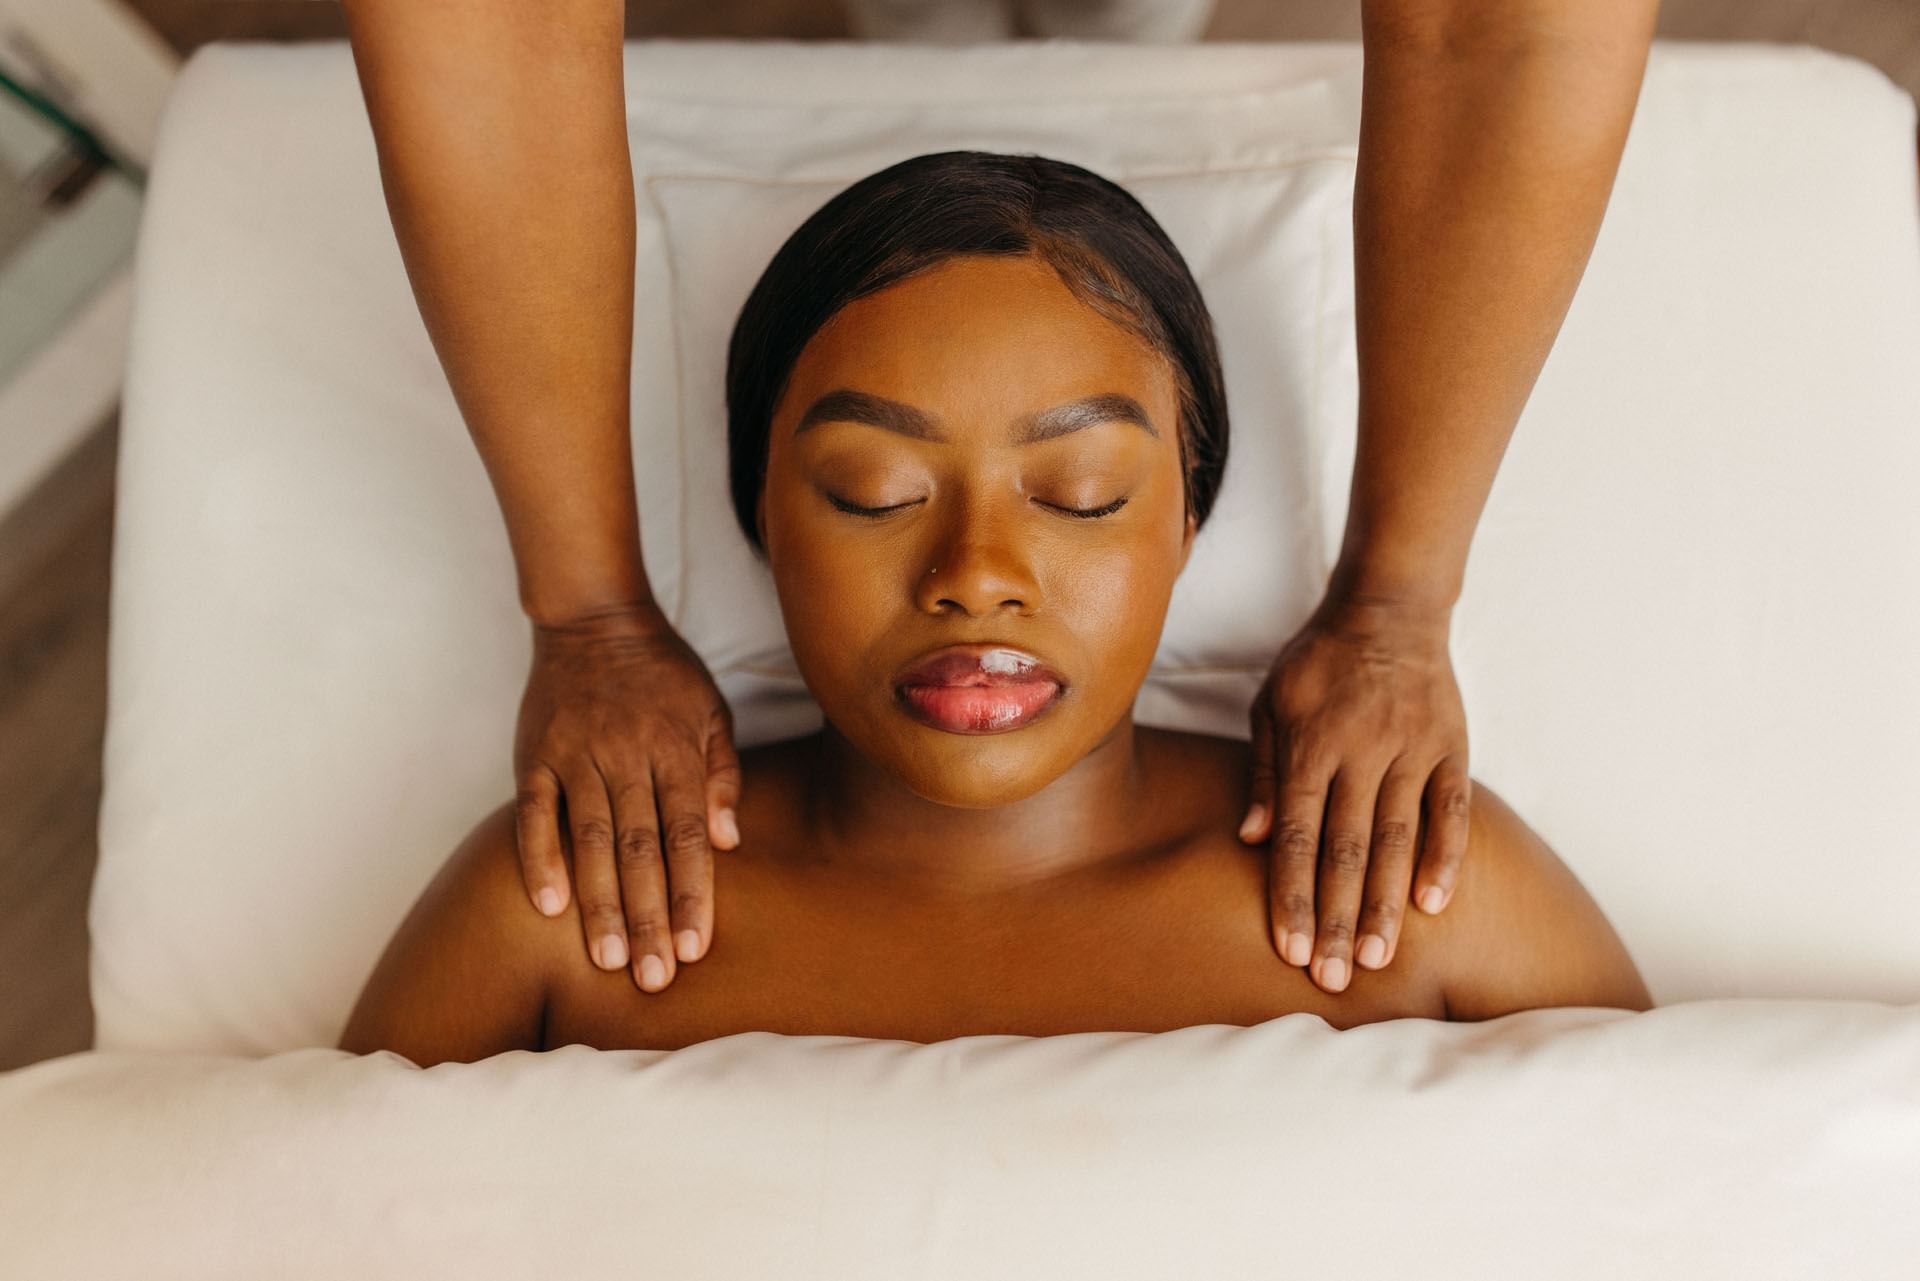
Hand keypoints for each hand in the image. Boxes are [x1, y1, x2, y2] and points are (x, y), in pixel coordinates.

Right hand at [512, 600, 740, 992]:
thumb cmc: (663, 675)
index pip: (688, 835)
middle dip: (649, 916)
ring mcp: (577, 757)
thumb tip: (729, 841)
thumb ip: (721, 776)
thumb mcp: (712, 712)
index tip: (695, 949)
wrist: (594, 620)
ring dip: (598, 902)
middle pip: (640, 849)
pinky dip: (539, 858)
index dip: (693, 893)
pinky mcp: (535, 756)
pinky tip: (547, 906)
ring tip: (607, 959)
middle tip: (652, 978)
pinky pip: (534, 813)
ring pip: (589, 840)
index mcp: (677, 751)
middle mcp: (627, 758)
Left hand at [1239, 590, 1469, 994]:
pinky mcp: (1452, 747)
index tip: (1288, 949)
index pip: (1298, 837)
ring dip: (1385, 904)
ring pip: (1398, 840)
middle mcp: (1362, 753)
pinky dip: (1445, 857)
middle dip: (1335, 918)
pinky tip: (1434, 905)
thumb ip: (1265, 773)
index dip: (1292, 896)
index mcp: (1311, 746)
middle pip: (1346, 850)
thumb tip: (1253, 838)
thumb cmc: (1317, 664)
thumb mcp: (1271, 705)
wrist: (1388, 609)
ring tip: (1375, 958)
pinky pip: (1451, 810)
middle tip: (1330, 978)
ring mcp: (1411, 751)